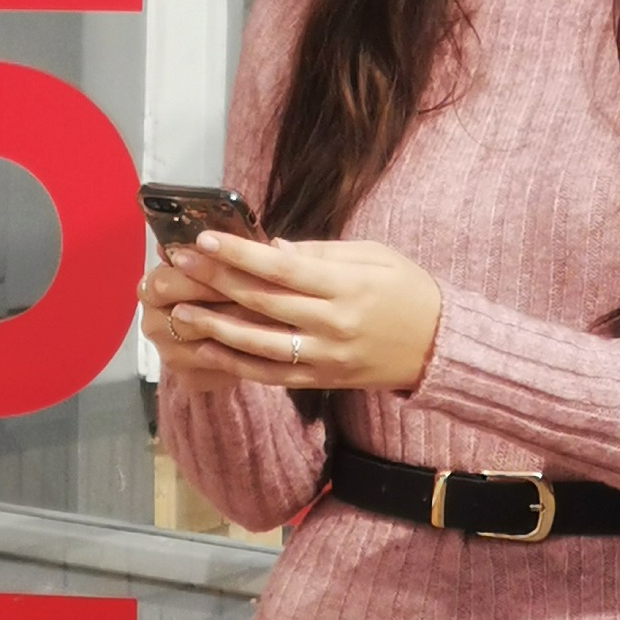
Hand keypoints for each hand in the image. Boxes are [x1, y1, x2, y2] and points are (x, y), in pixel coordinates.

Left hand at [157, 233, 442, 392]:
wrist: (440, 347)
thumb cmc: (406, 290)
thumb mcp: (374, 257)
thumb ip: (322, 253)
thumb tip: (272, 249)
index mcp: (346, 287)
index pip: (282, 269)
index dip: (239, 254)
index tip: (204, 238)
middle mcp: (333, 324)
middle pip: (263, 303)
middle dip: (215, 281)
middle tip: (178, 264)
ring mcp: (326, 357)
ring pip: (259, 344)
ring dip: (215, 327)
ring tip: (179, 312)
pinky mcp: (322, 380)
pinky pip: (270, 374)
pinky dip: (235, 363)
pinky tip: (206, 348)